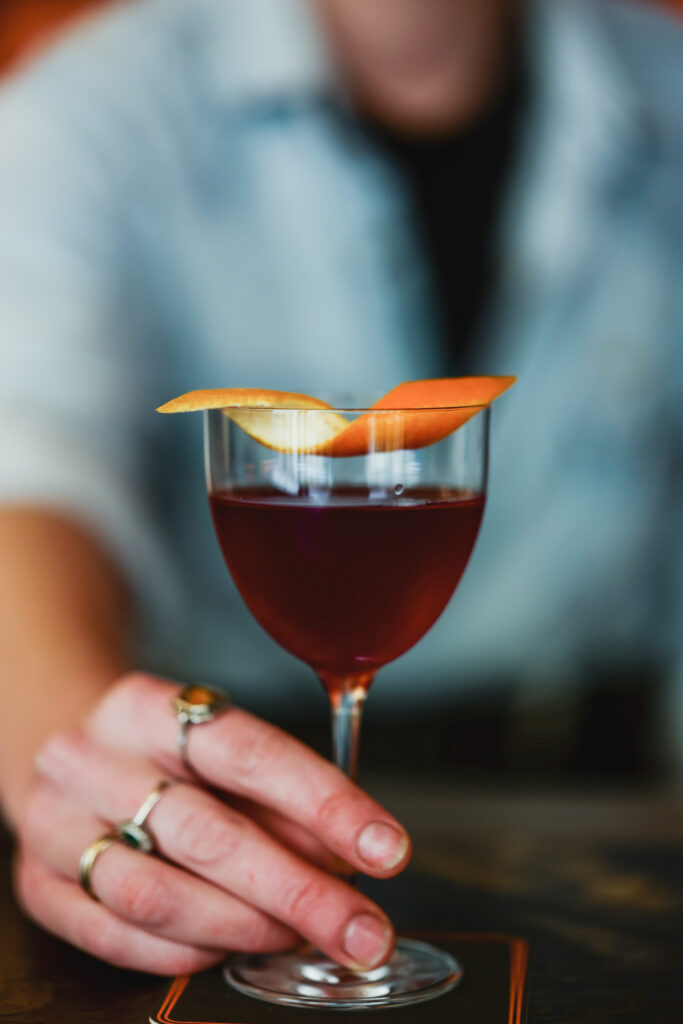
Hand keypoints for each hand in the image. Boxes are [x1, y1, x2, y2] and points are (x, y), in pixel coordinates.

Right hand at [14, 673, 410, 974]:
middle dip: (298, 891)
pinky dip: (187, 952)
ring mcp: (54, 823)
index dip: (324, 803)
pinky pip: (117, 937)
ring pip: (157, 894)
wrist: (65, 757)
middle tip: (361, 929)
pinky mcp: (37, 885)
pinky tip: (232, 948)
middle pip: (207, 833)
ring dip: (246, 927)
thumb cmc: (159, 754)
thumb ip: (280, 798)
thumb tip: (346, 858)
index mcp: (146, 706)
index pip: (247, 752)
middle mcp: (92, 759)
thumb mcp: (217, 749)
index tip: (385, 848)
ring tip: (299, 936)